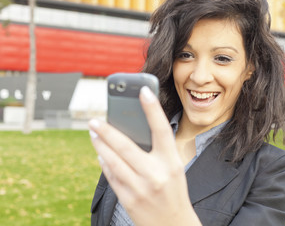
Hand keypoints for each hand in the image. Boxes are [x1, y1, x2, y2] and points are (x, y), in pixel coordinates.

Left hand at [89, 86, 200, 225]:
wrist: (174, 224)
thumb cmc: (174, 191)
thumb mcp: (174, 168)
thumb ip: (157, 151)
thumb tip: (131, 132)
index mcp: (172, 163)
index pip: (162, 129)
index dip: (152, 108)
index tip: (142, 90)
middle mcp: (156, 174)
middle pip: (126, 146)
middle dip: (107, 131)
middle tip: (95, 120)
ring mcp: (141, 188)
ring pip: (113, 161)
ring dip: (100, 145)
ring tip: (93, 133)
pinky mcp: (129, 200)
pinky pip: (112, 177)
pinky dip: (104, 164)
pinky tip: (101, 155)